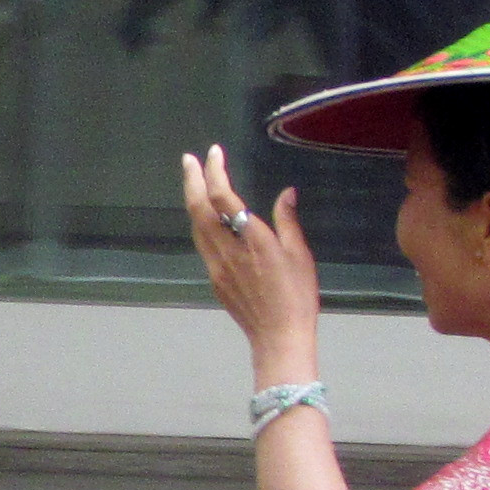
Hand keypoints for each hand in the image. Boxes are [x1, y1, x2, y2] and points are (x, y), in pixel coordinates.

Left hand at [181, 147, 320, 373]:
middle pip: (198, 209)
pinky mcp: (214, 279)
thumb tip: (286, 193)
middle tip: (189, 160)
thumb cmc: (297, 296)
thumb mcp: (300, 255)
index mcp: (252, 240)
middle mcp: (228, 251)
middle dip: (192, 180)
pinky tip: (204, 217)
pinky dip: (200, 222)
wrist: (278, 337)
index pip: (223, 198)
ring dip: (192, 200)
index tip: (214, 153)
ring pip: (196, 226)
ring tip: (193, 180)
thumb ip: (288, 221)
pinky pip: (202, 244)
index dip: (215, 172)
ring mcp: (216, 266)